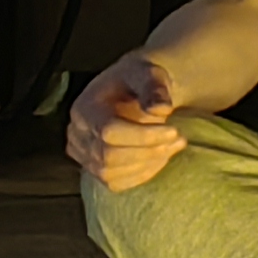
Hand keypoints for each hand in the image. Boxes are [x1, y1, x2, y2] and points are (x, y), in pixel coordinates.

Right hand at [65, 53, 192, 190]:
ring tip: (174, 146)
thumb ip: (154, 89)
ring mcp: (83, 154)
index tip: (175, 131)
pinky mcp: (95, 168)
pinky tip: (161, 157)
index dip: (144, 136)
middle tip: (180, 139)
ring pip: (110, 173)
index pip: (108, 132)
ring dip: (148, 164)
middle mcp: (77, 134)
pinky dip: (142, 174)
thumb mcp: (150, 74)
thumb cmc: (143, 81)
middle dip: (149, 151)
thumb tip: (160, 108)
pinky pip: (116, 183)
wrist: (137, 90)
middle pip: (108, 156)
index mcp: (84, 108)